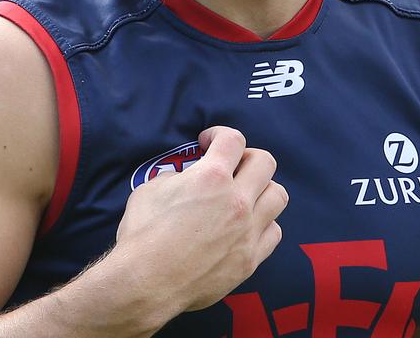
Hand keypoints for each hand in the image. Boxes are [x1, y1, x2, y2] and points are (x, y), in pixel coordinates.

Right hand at [113, 126, 287, 312]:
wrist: (145, 284)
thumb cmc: (141, 236)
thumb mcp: (149, 190)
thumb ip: (175, 177)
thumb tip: (183, 178)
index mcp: (211, 177)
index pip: (233, 139)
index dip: (220, 134)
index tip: (209, 142)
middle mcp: (237, 201)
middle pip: (265, 162)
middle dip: (247, 158)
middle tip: (231, 166)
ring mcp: (248, 231)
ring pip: (278, 196)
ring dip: (262, 190)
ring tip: (245, 196)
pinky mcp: (250, 259)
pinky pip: (273, 233)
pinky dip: (263, 225)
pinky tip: (246, 227)